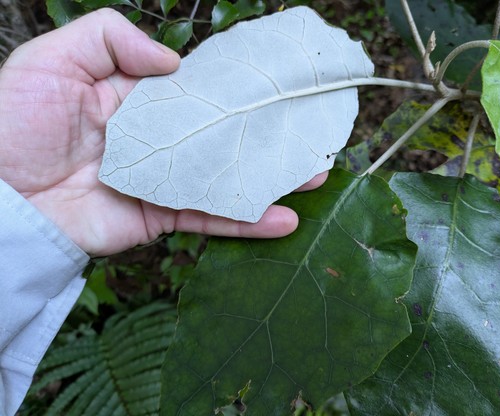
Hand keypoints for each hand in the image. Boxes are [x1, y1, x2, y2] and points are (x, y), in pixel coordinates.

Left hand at [0, 9, 326, 256]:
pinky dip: (247, 221)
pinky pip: (209, 218)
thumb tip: (175, 62)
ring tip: (312, 173)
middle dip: (263, 132)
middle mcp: (157, 139)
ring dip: (269, 177)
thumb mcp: (54, 59)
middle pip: (220, 133)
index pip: (196, 88)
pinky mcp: (159, 218)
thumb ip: (113, 39)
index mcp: (137, 99)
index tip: (272, 80)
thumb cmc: (13, 121)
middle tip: (305, 128)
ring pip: (225, 177)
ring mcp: (162, 180)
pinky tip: (284, 219)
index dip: (233, 84)